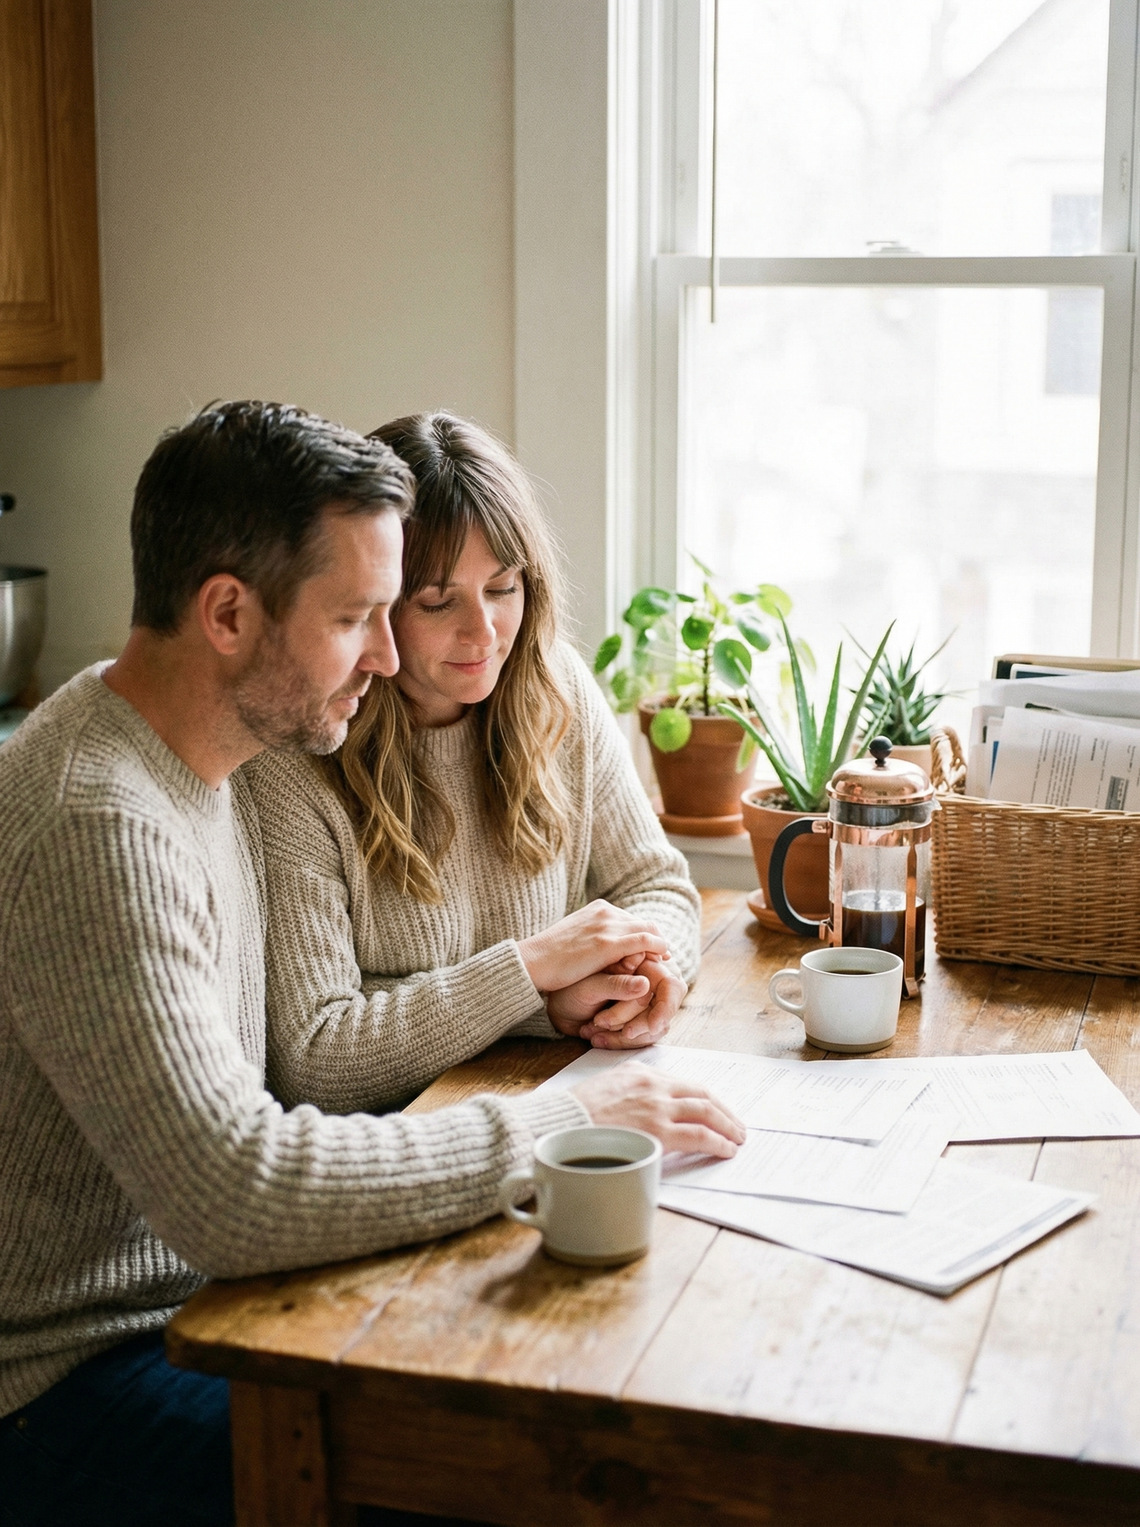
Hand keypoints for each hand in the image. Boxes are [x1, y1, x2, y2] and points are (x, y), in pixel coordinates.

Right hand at [517, 900, 668, 994]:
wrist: (534, 961)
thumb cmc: (550, 955)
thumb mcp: (576, 936)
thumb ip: (593, 935)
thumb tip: (602, 944)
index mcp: (599, 908)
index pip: (631, 919)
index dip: (646, 934)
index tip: (653, 948)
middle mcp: (606, 912)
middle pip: (644, 923)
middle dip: (656, 939)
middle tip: (664, 955)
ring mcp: (608, 926)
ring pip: (647, 930)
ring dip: (659, 946)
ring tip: (664, 961)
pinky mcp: (608, 944)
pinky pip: (644, 941)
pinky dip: (657, 949)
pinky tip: (662, 960)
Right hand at [571, 1062, 744, 1157]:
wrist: (560, 1125)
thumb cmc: (574, 1115)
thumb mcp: (604, 1088)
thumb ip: (629, 1092)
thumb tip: (645, 1111)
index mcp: (639, 1072)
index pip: (683, 1084)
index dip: (705, 1098)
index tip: (715, 1110)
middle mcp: (653, 1085)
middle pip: (702, 1094)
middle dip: (724, 1111)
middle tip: (736, 1125)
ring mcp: (657, 1107)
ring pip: (706, 1112)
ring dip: (727, 1126)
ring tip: (737, 1138)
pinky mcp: (659, 1131)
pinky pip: (699, 1135)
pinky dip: (718, 1141)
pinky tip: (726, 1149)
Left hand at [580, 956, 685, 1047]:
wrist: (558, 1005)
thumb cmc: (571, 987)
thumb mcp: (590, 986)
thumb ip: (617, 984)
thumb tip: (645, 985)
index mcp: (641, 962)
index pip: (669, 984)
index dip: (664, 1007)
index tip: (653, 1025)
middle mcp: (648, 981)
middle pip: (664, 1008)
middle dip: (642, 1023)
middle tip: (625, 1032)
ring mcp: (644, 1002)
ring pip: (654, 1027)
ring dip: (625, 1034)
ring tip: (596, 1030)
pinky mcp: (637, 1020)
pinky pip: (642, 1038)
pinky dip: (619, 1041)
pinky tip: (597, 1038)